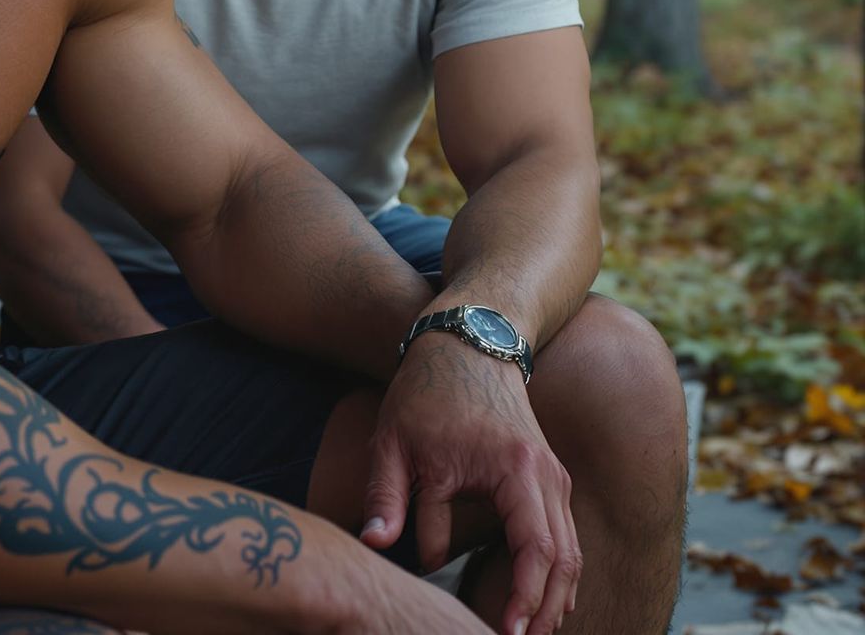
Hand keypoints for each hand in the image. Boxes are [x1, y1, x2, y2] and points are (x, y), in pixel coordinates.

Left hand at [359, 335, 579, 634]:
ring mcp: (553, 475)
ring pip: (570, 551)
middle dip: (545, 609)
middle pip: (563, 560)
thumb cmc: (428, 391)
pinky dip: (556, 570)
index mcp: (516, 470)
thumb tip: (377, 544)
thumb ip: (388, 496)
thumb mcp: (396, 442)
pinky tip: (537, 598)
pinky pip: (564, 534)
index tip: (505, 633)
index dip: (523, 599)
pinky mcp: (549, 475)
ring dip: (555, 595)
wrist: (467, 340)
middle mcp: (547, 475)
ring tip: (528, 630)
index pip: (534, 551)